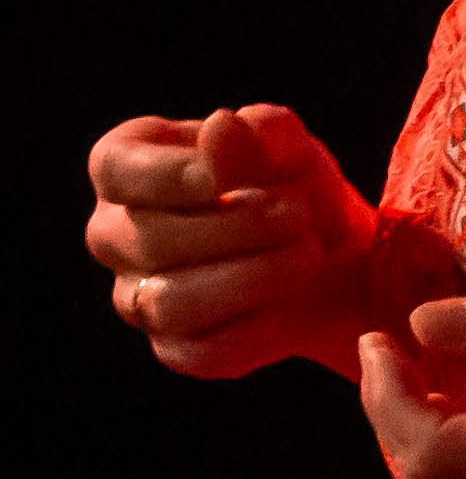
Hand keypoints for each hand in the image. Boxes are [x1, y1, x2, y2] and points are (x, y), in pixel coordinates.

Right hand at [88, 104, 380, 378]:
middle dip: (239, 225)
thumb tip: (219, 127)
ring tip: (307, 251)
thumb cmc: (295, 184)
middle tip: (299, 212)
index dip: (170, 174)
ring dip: (255, 275)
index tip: (225, 179)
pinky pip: (202, 351)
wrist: (338, 255)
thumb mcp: (292, 146)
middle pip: (149, 239)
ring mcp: (137, 297)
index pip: (115, 167)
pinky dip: (260, 324)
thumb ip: (260, 131)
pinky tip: (291, 295)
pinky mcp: (176, 348)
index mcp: (127, 169)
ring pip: (169, 303)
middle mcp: (116, 235)